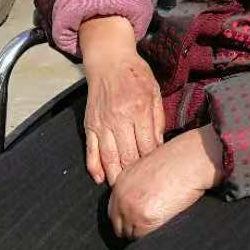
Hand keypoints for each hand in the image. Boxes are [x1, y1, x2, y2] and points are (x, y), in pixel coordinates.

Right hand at [80, 17, 164, 185]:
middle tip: (142, 190)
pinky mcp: (89, 124)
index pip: (147, 146)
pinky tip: (100, 179)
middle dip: (135, 176)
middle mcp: (119, 118)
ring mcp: (102, 122)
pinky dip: (94, 167)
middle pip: (128, 156)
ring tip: (122, 191)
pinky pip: (91, 150)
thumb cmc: (135, 74)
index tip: (158, 175)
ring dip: (115, 177)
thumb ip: (157, 118)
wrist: (108, 59)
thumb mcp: (154, 90)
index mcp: (139, 109)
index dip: (152, 163)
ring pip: (109, 157)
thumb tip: (159, 145)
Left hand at [108, 127, 225, 239]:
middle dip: (132, 228)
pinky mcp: (144, 218)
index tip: (138, 222)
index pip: (114, 211)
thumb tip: (142, 203)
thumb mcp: (150, 169)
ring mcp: (131, 208)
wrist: (192, 160)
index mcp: (121, 182)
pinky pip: (143, 237)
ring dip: (144, 233)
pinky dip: (153, 234)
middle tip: (150, 227)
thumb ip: (138, 186)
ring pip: (131, 234)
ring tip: (160, 224)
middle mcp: (121, 195)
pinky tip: (164, 224)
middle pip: (118, 225)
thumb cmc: (179, 161)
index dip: (126, 218)